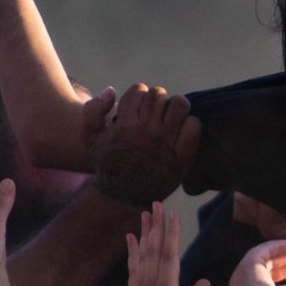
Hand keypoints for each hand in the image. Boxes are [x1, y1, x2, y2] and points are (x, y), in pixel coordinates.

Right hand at [91, 83, 199, 205]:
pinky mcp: (183, 157)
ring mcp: (167, 144)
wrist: (124, 196)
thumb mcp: (91, 138)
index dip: (138, 94)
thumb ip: (93, 110)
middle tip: (154, 110)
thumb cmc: (109, 162)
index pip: (139, 90)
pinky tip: (179, 130)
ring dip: (175, 105)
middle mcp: (147, 134)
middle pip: (159, 95)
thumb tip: (111, 89)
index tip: (137, 106)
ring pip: (179, 105)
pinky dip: (189, 123)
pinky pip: (193, 125)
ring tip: (170, 115)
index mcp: (125, 127)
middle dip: (156, 98)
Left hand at [123, 205, 209, 285]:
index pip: (168, 256)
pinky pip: (133, 268)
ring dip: (145, 233)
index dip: (171, 235)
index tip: (172, 214)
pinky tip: (131, 238)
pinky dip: (132, 251)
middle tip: (156, 203)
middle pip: (154, 250)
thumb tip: (206, 280)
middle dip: (157, 226)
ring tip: (145, 213)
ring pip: (142, 255)